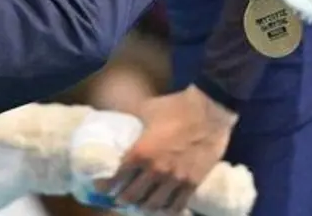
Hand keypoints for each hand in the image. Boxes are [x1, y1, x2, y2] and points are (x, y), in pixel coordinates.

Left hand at [97, 86, 236, 213]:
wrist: (210, 108)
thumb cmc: (175, 106)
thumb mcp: (145, 109)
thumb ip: (130, 118)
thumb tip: (117, 118)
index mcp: (140, 153)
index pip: (116, 179)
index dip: (105, 186)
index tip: (101, 186)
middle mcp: (155, 171)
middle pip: (131, 197)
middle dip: (121, 198)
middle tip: (119, 194)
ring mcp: (175, 179)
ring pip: (152, 206)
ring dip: (142, 205)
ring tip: (140, 201)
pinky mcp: (193, 183)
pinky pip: (176, 207)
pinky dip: (165, 209)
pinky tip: (161, 206)